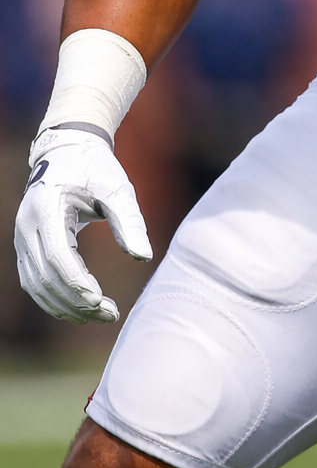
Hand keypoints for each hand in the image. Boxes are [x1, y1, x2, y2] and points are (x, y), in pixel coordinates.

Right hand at [14, 127, 152, 323]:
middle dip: (75, 301)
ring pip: (36, 284)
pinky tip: (80, 310)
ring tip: (100, 316)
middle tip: (109, 314)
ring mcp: (21, 237)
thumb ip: (129, 221)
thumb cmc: (95, 169)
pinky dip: (54, 300)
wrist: (68, 152)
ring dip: (65, 306)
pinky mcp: (26, 246)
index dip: (76, 282)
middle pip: (45, 276)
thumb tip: (144, 257)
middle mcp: (26, 225)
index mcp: (46, 207)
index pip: (56, 255)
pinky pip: (34, 281)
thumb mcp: (117, 188)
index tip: (100, 300)